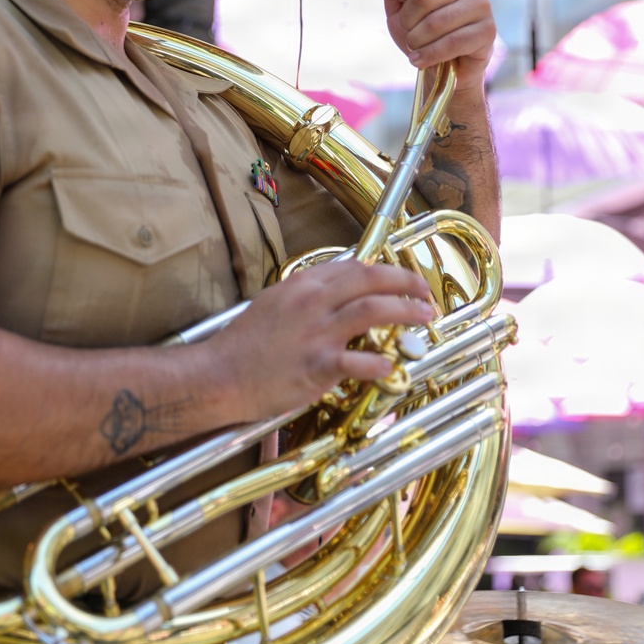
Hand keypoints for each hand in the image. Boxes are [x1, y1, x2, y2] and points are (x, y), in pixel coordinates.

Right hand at [212, 259, 434, 421]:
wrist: (220, 375)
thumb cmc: (244, 344)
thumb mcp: (274, 304)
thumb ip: (306, 296)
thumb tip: (337, 290)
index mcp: (302, 285)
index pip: (353, 267)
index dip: (385, 270)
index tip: (403, 278)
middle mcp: (313, 303)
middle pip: (370, 281)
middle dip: (405, 282)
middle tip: (424, 291)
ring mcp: (317, 334)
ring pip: (373, 311)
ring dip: (405, 311)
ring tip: (424, 317)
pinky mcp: (318, 367)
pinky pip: (359, 361)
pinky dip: (379, 362)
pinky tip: (391, 365)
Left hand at [372, 0, 495, 92]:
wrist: (443, 66)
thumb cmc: (421, 30)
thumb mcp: (399, 4)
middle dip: (407, 20)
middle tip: (410, 30)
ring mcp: (481, 4)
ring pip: (435, 23)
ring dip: (416, 41)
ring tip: (417, 46)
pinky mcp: (488, 31)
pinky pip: (450, 43)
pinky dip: (428, 55)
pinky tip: (421, 59)